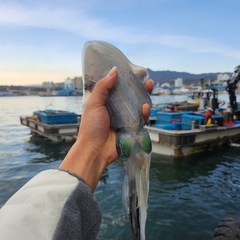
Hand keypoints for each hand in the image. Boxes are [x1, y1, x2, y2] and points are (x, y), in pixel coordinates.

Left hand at [60, 67, 152, 189]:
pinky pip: (141, 119)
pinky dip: (144, 113)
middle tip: (146, 78)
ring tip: (149, 86)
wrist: (94, 150)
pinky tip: (145, 107)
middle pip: (130, 95)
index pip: (118, 87)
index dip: (126, 79)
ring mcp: (125, 118)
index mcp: (106, 101)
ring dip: (145, 96)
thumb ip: (103, 87)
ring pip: (138, 105)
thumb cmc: (91, 127)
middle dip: (139, 86)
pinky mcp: (132, 128)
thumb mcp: (93, 103)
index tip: (134, 70)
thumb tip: (114, 70)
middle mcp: (116, 108)